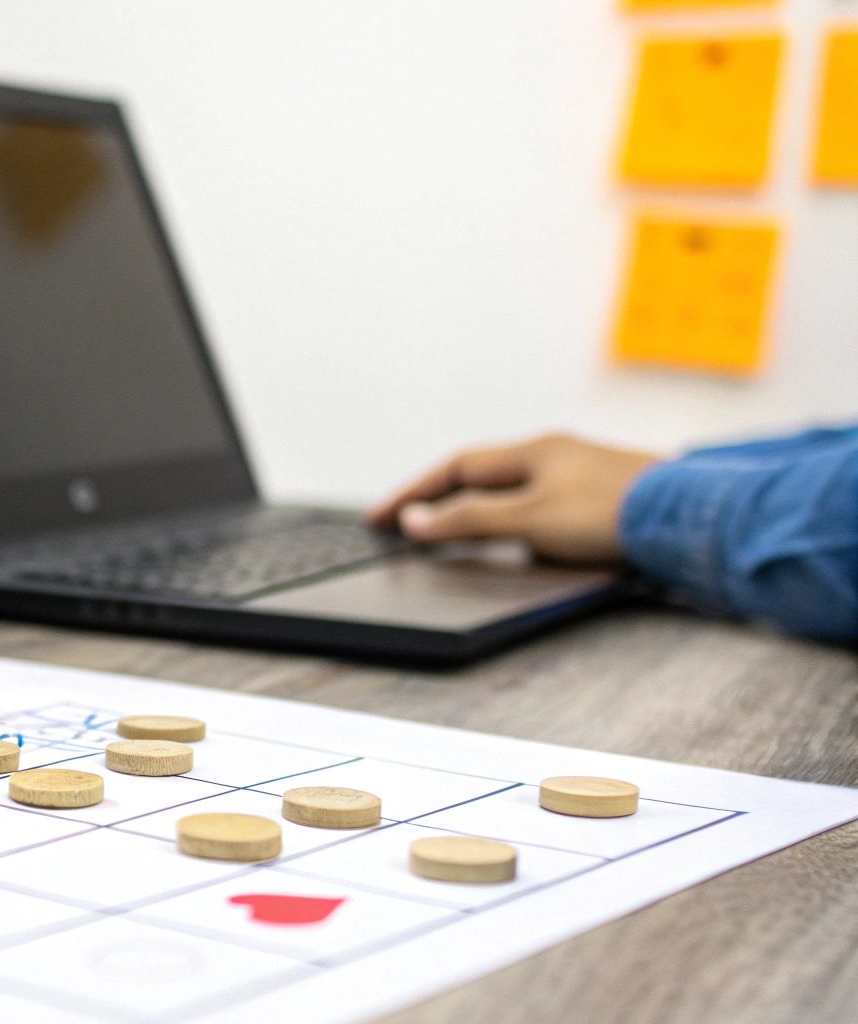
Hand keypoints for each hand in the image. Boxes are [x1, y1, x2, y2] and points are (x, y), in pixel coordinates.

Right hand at [366, 433, 660, 562]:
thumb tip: (413, 520)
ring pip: (512, 490)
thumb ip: (469, 521)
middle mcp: (556, 455)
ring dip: (476, 509)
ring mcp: (582, 475)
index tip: (378, 518)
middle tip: (405, 524)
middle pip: (481, 475)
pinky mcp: (605, 499)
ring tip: (449, 535)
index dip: (412, 493)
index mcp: (533, 451)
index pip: (455, 468)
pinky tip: (517, 543)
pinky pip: (541, 505)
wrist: (692, 519)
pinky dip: (512, 521)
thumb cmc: (614, 513)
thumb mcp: (529, 520)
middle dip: (439, 498)